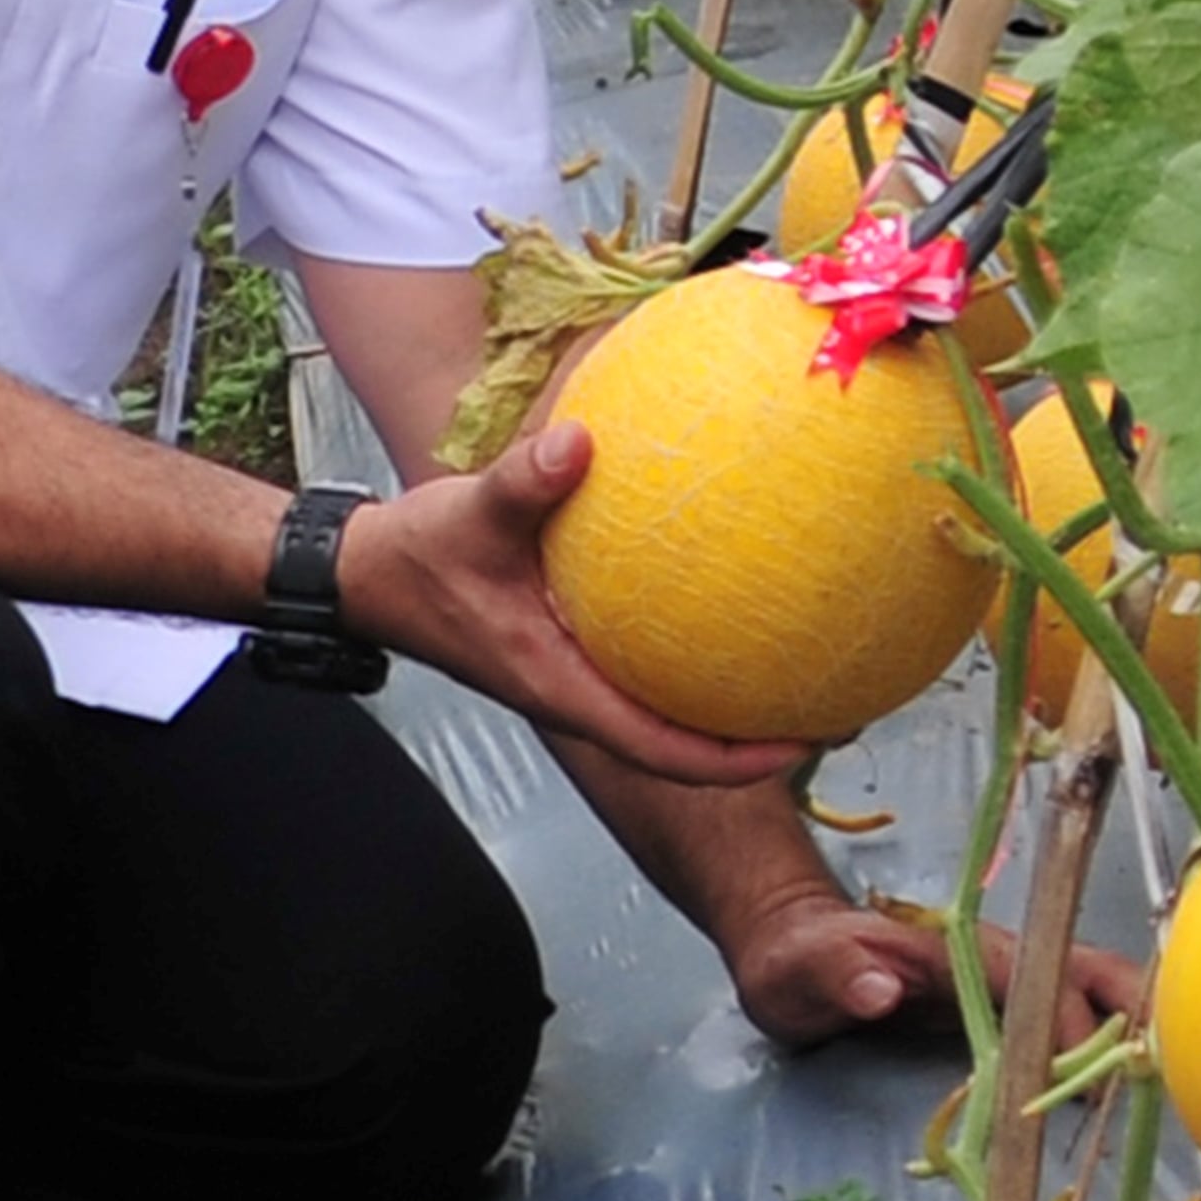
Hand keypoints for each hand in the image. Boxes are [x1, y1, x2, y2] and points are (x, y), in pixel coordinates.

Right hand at [339, 420, 809, 789]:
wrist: (369, 573)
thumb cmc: (416, 557)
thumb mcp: (469, 515)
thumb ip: (523, 482)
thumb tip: (579, 440)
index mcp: (559, 686)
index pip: (662, 749)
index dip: (735, 760)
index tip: (802, 744)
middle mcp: (575, 692)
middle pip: (681, 744)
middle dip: (756, 738)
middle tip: (831, 708)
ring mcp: (572, 675)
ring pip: (663, 709)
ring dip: (726, 701)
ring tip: (794, 665)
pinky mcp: (566, 647)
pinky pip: (643, 664)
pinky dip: (686, 649)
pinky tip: (719, 600)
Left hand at [723, 881, 1147, 1050]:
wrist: (794, 947)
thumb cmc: (798, 958)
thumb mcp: (799, 968)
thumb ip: (835, 974)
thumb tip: (878, 989)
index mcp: (957, 945)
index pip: (1032, 972)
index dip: (1064, 1018)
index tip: (1086, 1074)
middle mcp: (998, 955)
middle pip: (1090, 969)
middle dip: (1136, 1015)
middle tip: (1165, 1078)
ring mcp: (1012, 979)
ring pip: (1099, 990)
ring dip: (1138, 1030)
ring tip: (1171, 1088)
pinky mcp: (1014, 1006)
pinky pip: (1082, 1019)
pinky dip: (1120, 1044)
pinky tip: (1142, 1086)